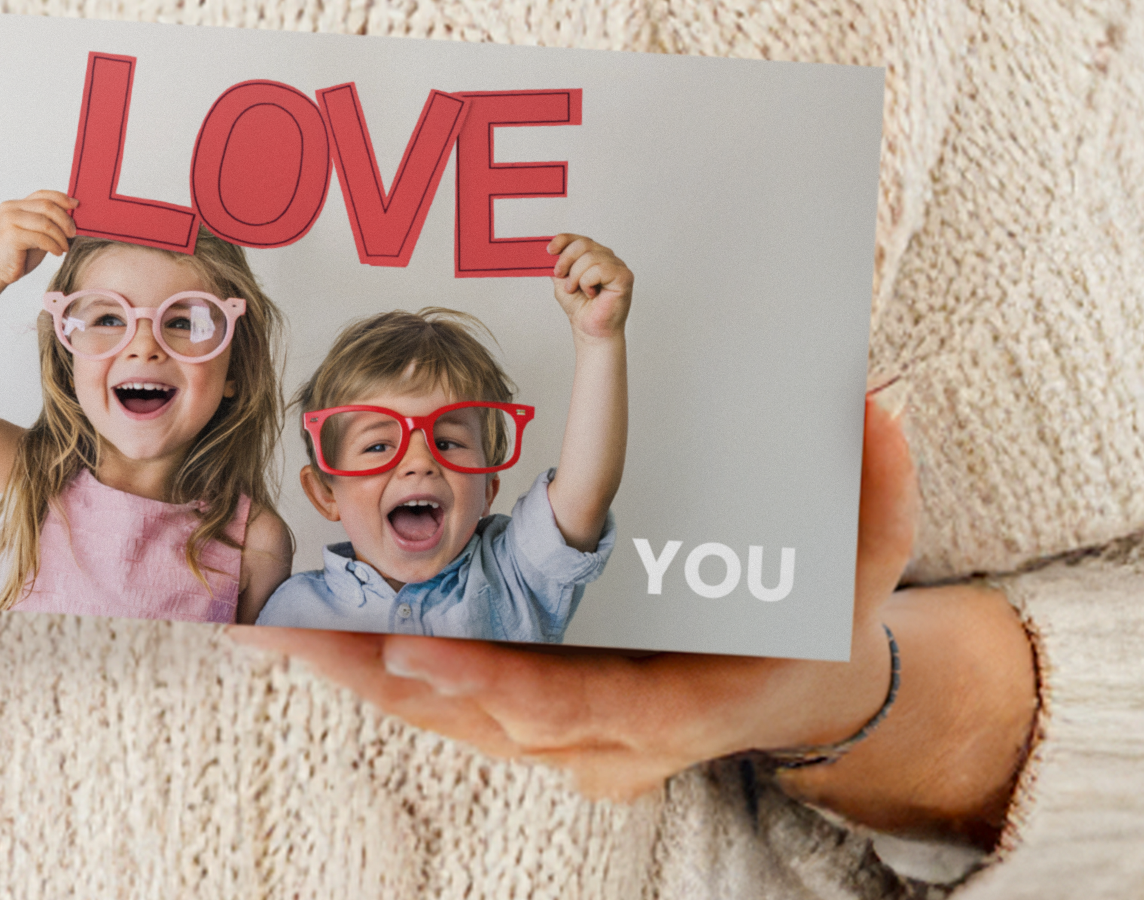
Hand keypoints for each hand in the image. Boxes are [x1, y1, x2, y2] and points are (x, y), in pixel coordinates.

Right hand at [0, 188, 77, 287]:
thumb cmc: (18, 256)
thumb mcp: (36, 234)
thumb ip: (47, 222)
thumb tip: (72, 213)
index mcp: (14, 205)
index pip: (42, 195)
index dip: (61, 198)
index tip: (76, 205)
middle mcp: (10, 209)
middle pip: (46, 206)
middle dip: (65, 219)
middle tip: (73, 232)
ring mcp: (9, 221)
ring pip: (45, 223)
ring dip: (60, 236)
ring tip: (64, 247)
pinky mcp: (11, 235)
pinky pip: (41, 237)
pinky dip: (54, 245)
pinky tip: (57, 252)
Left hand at [248, 397, 915, 803]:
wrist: (797, 687)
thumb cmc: (816, 614)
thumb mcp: (862, 555)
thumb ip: (869, 486)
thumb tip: (874, 404)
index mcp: (682, 705)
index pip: (583, 705)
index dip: (499, 687)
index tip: (420, 651)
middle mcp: (608, 738)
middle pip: (481, 718)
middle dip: (383, 676)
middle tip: (297, 630)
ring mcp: (563, 739)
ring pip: (442, 714)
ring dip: (354, 673)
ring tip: (269, 625)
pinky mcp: (528, 720)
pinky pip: (438, 700)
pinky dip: (368, 668)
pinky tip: (299, 630)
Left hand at [546, 234, 632, 342]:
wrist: (590, 329)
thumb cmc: (580, 307)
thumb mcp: (562, 281)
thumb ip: (557, 264)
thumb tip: (547, 251)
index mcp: (594, 255)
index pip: (579, 239)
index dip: (563, 240)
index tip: (549, 250)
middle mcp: (607, 258)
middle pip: (583, 244)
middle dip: (566, 260)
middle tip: (560, 276)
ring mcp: (617, 266)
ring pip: (590, 257)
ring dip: (576, 275)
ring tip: (576, 289)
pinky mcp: (624, 277)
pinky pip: (600, 269)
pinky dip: (588, 282)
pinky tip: (591, 293)